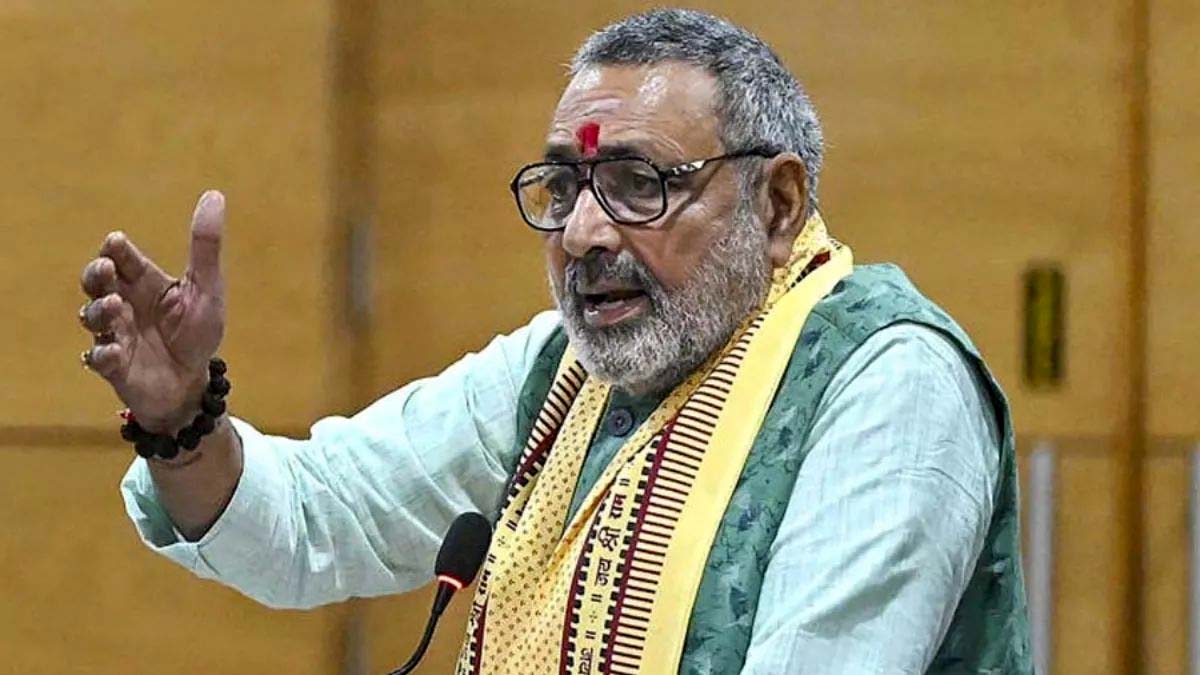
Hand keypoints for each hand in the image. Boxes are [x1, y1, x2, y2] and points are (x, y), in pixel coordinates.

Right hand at [79, 191, 226, 432]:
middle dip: (96, 273)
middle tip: (106, 270)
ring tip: (114, 306)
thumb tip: (215, 195)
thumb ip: (206, 246)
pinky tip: (115, 351)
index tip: (117, 243)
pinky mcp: (113, 365)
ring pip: (92, 316)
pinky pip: (99, 357)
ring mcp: (115, 333)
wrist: (192, 383)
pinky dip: (104, 353)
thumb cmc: (198, 333)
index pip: (122, 256)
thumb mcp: (207, 288)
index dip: (116, 249)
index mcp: (145, 282)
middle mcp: (124, 303)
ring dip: (99, 310)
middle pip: (96, 280)